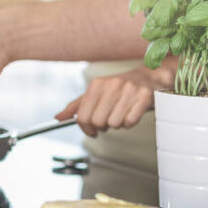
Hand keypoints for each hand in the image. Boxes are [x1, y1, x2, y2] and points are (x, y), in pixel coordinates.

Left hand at [55, 64, 173, 136]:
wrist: (148, 77)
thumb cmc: (119, 88)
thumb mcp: (96, 93)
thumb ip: (77, 106)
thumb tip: (58, 118)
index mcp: (97, 84)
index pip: (82, 116)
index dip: (86, 128)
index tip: (91, 130)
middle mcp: (112, 85)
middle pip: (97, 122)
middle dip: (102, 126)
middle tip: (108, 120)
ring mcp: (129, 90)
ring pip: (114, 123)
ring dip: (117, 124)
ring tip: (121, 114)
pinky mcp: (144, 97)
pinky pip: (130, 122)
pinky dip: (130, 123)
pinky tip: (131, 113)